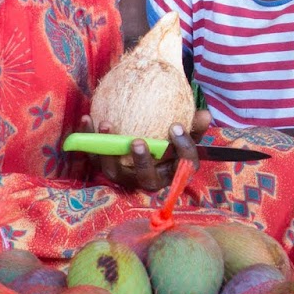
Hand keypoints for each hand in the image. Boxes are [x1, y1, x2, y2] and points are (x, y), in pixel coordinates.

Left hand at [78, 111, 210, 192]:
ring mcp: (125, 176)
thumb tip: (206, 115)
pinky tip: (88, 118)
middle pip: (146, 178)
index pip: (183, 164)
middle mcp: (148, 179)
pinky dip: (88, 139)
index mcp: (173, 172)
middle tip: (137, 141)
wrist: (145, 143)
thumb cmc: (168, 139)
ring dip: (108, 151)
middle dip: (142, 162)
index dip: (181, 148)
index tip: (175, 126)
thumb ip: (194, 126)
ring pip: (115, 171)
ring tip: (106, 125)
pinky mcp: (105, 167)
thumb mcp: (184, 133)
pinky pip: (95, 156)